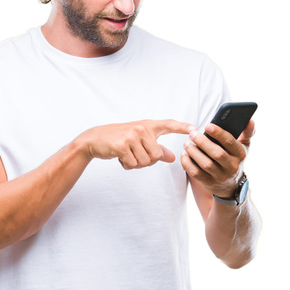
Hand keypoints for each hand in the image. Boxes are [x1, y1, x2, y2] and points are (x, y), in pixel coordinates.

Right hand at [79, 119, 196, 169]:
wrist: (94, 139)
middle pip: (156, 155)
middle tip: (134, 155)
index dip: (182, 127)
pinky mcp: (123, 145)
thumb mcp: (139, 142)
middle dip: (146, 161)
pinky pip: (134, 164)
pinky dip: (127, 165)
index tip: (195, 129)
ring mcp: (132, 136)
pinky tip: (120, 157)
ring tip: (126, 155)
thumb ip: (156, 149)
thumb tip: (172, 158)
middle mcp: (142, 128)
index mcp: (148, 125)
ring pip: (145, 162)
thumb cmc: (119, 140)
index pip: (169, 124)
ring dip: (136, 164)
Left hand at [181, 120, 254, 197]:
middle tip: (192, 134)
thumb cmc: (234, 159)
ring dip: (193, 152)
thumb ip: (247, 132)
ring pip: (205, 164)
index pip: (230, 142)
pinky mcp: (209, 183)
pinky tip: (184, 154)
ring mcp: (220, 176)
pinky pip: (196, 173)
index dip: (218, 133)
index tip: (207, 125)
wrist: (230, 185)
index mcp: (240, 154)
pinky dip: (187, 163)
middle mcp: (232, 166)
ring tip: (186, 143)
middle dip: (203, 142)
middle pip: (217, 153)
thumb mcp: (243, 146)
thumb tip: (250, 120)